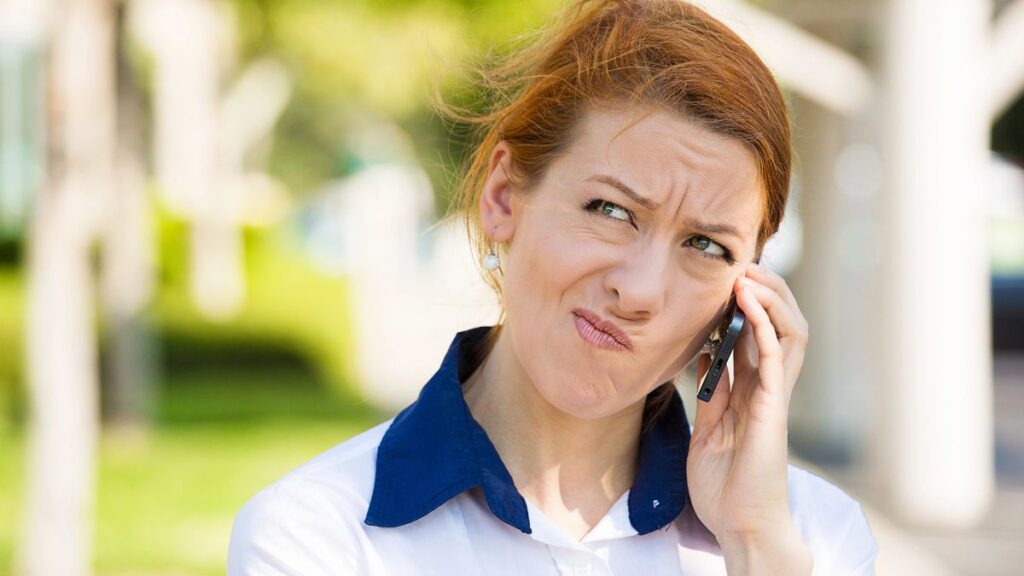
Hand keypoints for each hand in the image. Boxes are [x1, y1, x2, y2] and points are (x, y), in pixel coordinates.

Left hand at [685, 264, 810, 563]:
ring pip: (788, 332)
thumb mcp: (709, 426)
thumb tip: (705, 354)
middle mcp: (769, 386)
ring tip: (748, 274)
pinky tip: (748, 301)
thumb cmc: (725, 482)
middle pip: (780, 323)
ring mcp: (774, 395)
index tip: (725, 275)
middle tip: (741, 264)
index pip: (758, 332)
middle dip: (766, 290)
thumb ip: (712, 390)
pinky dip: (763, 325)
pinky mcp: (773, 408)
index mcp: (753, 389)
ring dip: (770, 298)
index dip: (747, 301)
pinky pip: (774, 356)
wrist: (739, 523)